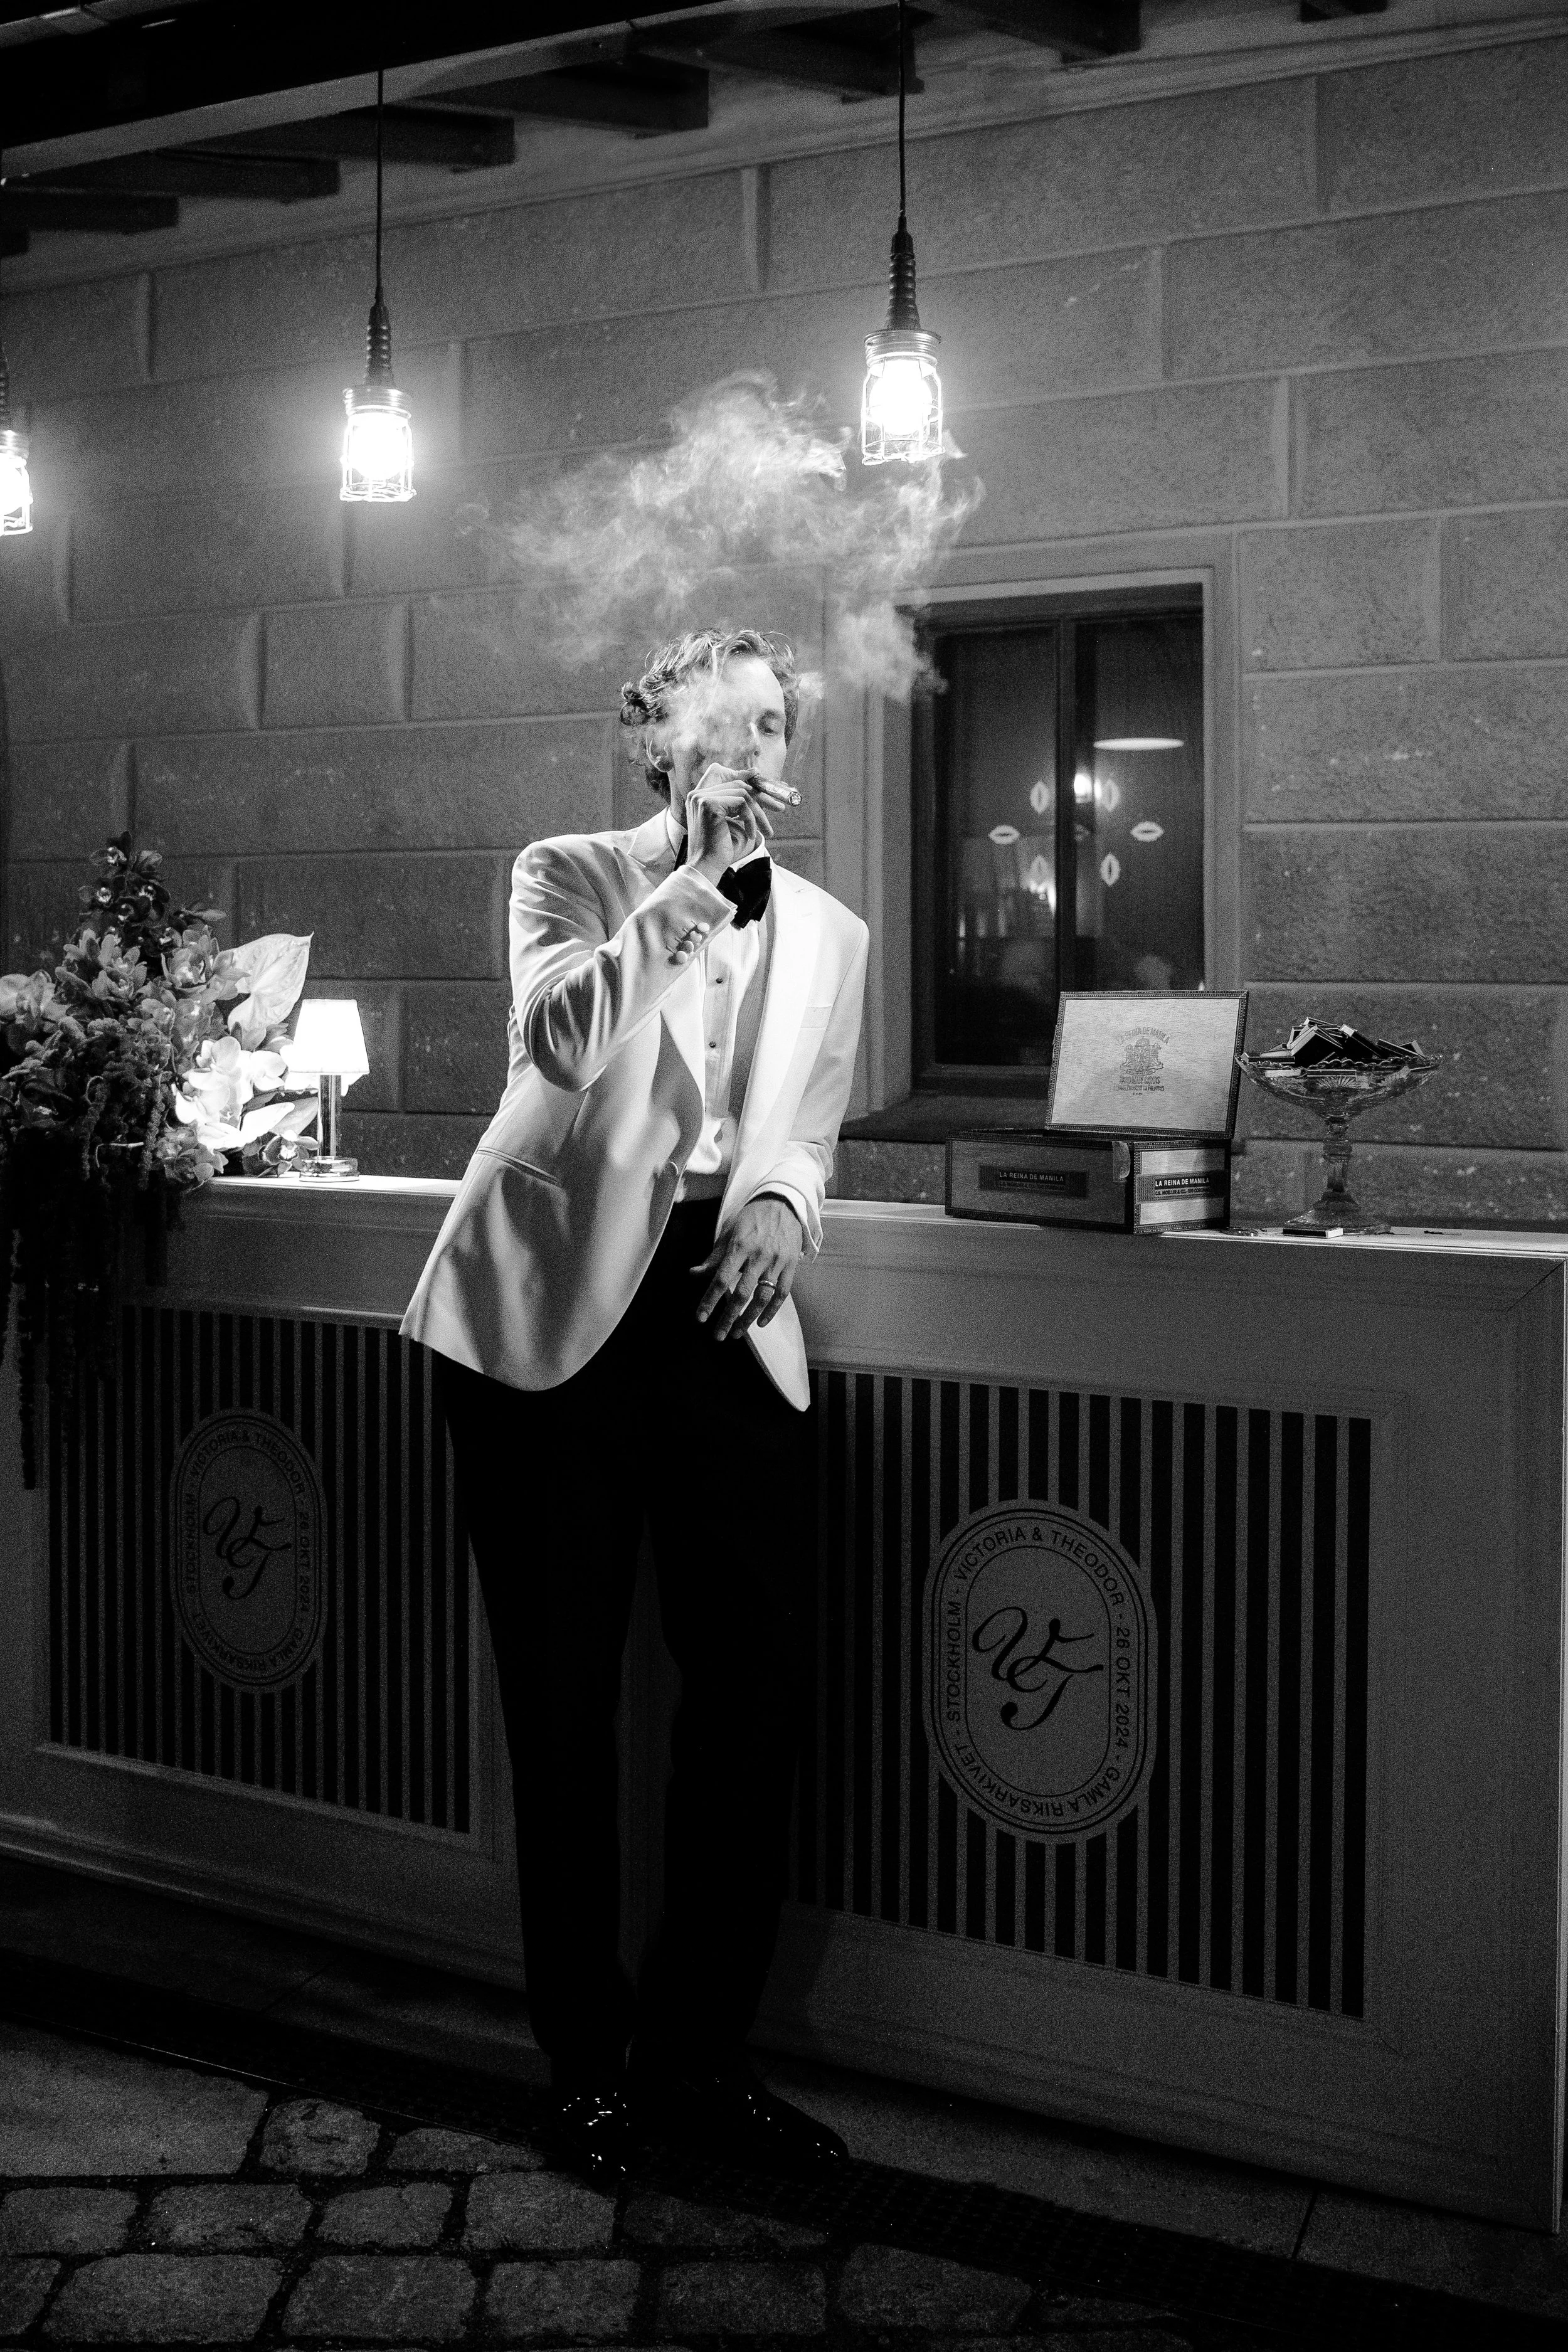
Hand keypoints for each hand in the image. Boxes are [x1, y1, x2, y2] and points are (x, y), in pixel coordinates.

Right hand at [684, 765, 797, 886]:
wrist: (708, 867)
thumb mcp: (732, 822)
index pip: (729, 781)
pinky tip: (750, 834)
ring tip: (763, 830)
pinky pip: (742, 802)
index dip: (749, 781)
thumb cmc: (720, 849)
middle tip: (780, 808)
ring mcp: (702, 798)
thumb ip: (738, 803)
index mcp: (700, 798)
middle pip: (738, 785)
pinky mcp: (710, 804)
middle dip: (762, 798)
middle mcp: (697, 795)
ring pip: (742, 793)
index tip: (767, 791)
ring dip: (757, 813)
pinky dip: (751, 819)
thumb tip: (755, 779)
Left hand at [692, 1195, 804, 1339]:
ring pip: (762, 1297)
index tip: (701, 1317)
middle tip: (718, 1335)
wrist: (783, 1203)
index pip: (721, 1279)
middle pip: (742, 1293)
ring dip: (748, 1318)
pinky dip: (772, 1310)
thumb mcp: (728, 1231)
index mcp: (739, 1246)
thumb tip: (694, 1273)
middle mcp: (758, 1255)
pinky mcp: (791, 1265)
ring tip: (737, 1333)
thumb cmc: (752, 1218)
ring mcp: (776, 1261)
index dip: (710, 1300)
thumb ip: (714, 1256)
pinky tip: (761, 1322)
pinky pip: (782, 1293)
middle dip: (728, 1317)